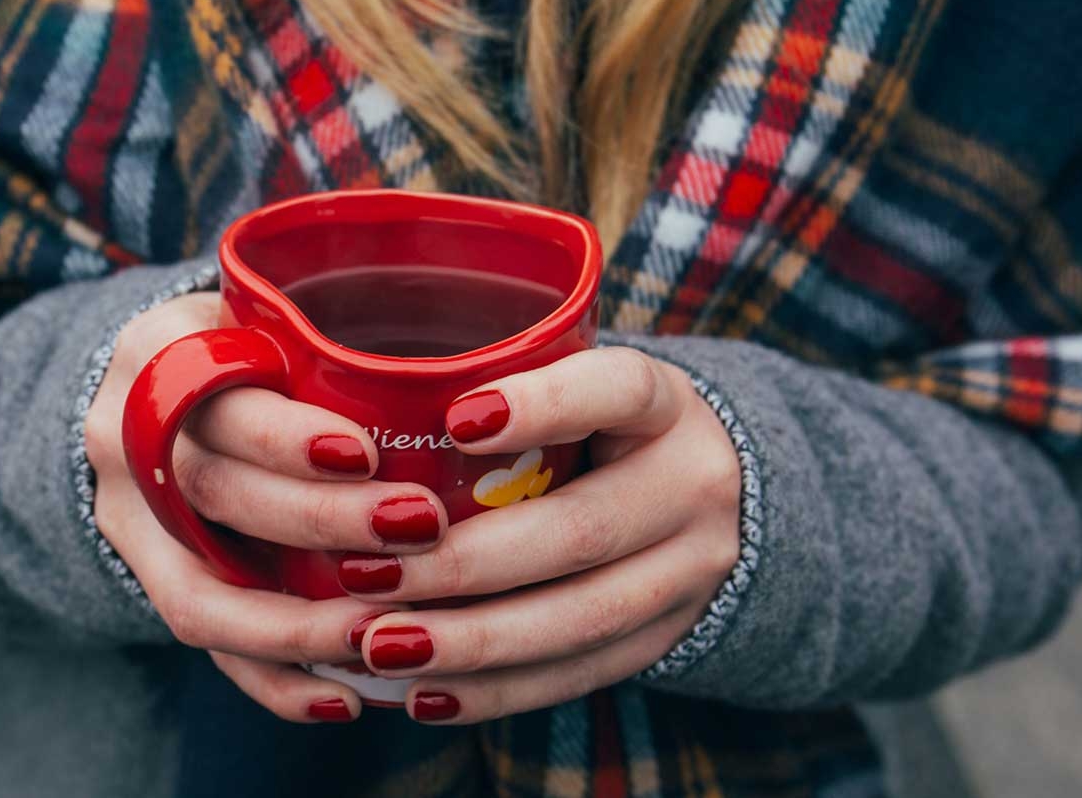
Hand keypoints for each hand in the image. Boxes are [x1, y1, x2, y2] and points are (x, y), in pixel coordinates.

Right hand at [82, 293, 445, 722]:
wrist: (155, 389)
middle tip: (418, 528)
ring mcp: (127, 520)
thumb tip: (479, 375)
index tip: (366, 453)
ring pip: (201, 592)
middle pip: (215, 493)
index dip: (285, 437)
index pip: (215, 398)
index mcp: (158, 353)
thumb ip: (332, 338)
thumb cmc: (251, 344)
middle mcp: (125, 438)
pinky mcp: (148, 579)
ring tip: (388, 635)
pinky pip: (206, 646)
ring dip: (299, 625)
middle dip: (320, 523)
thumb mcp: (269, 313)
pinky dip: (275, 680)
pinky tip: (345, 699)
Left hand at [348, 347, 743, 723]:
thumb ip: (507, 388)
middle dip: (465, 563)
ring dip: (471, 641)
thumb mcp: (580, 388)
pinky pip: (579, 674)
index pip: (618, 391)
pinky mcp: (666, 638)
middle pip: (581, 531)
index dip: (544, 406)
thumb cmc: (602, 429)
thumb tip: (366, 406)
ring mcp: (690, 572)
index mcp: (665, 406)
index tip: (454, 421)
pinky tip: (424, 694)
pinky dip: (496, 690)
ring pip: (581, 618)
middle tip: (367, 575)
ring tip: (382, 646)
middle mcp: (692, 486)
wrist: (715, 499)